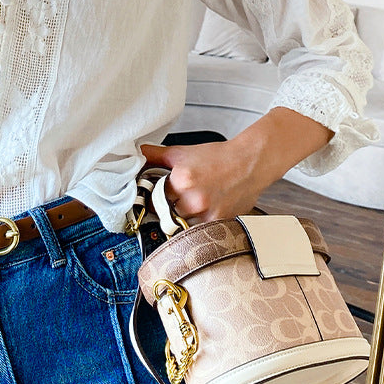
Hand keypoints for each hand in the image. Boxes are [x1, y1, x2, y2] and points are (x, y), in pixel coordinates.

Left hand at [141, 139, 265, 223]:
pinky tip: (204, 209)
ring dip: (183, 217)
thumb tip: (134, 154)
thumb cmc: (218, 158)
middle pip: (166, 215)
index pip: (153, 200)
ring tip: (193, 203)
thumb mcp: (181, 152)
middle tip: (176, 199)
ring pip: (181, 225)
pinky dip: (197, 223)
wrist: (249, 163)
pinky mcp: (219, 223)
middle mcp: (194, 199)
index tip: (156, 197)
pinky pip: (198, 231)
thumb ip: (153, 155)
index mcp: (182, 180)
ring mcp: (207, 214)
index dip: (153, 199)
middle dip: (168, 208)